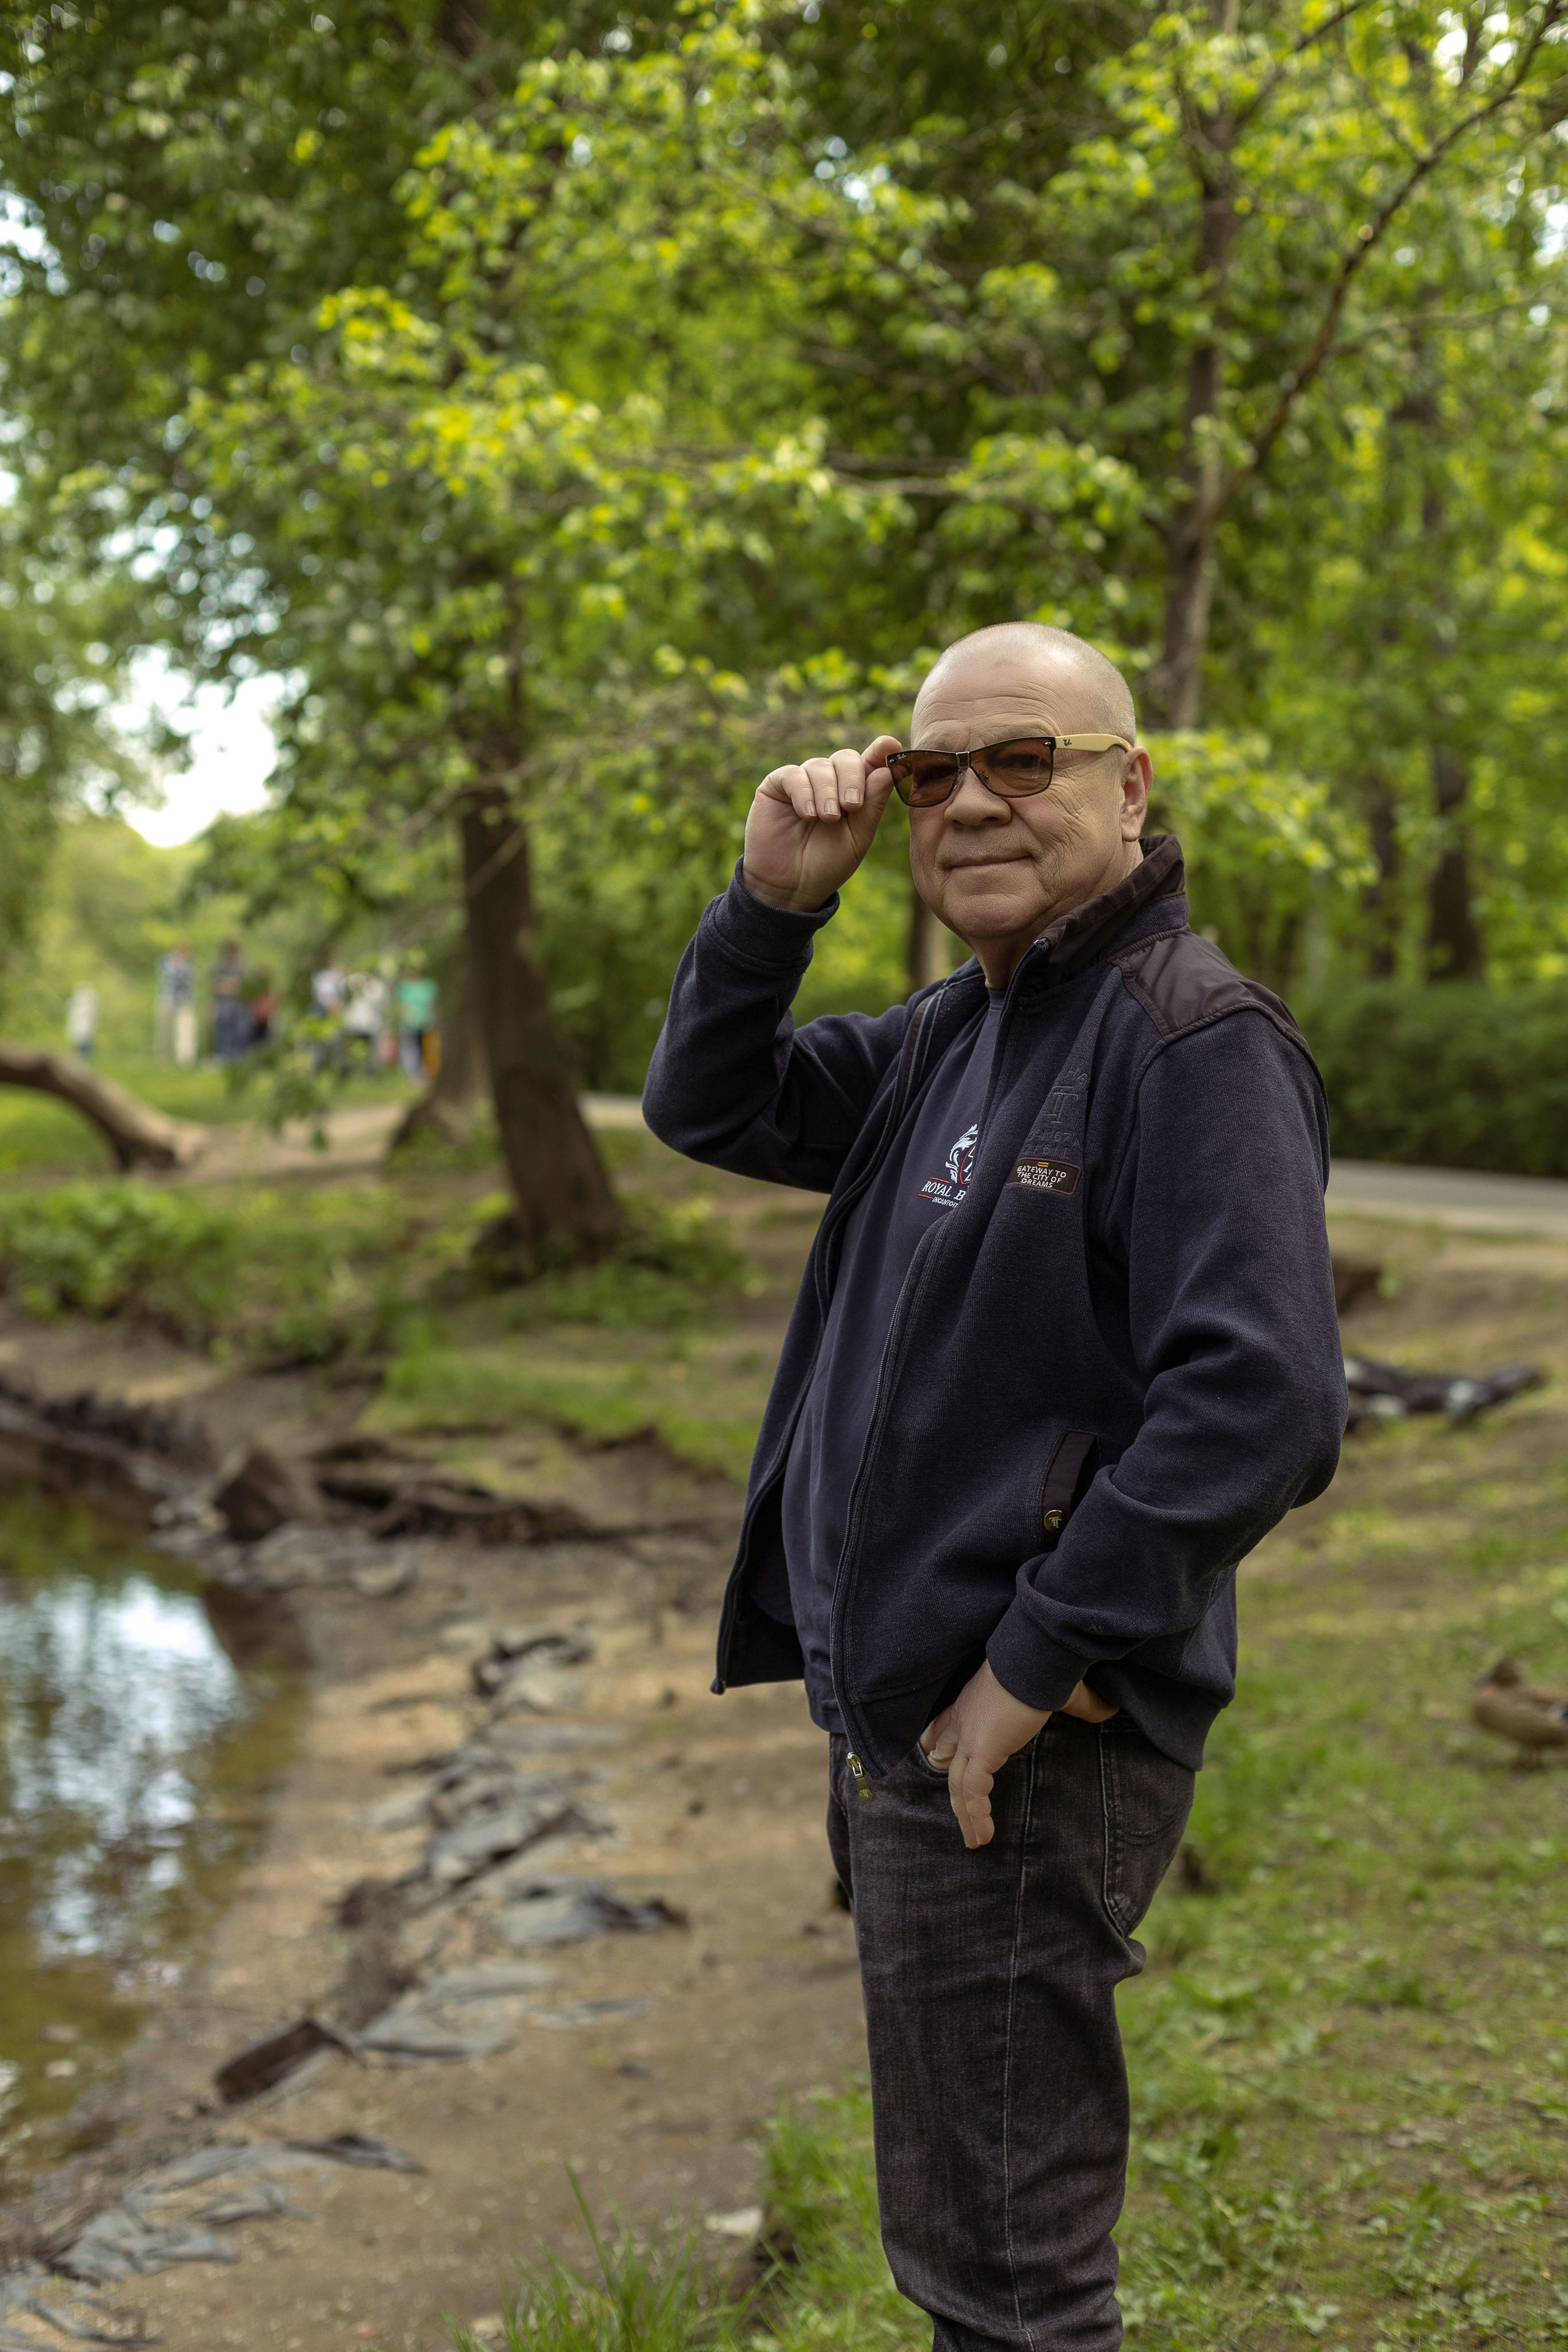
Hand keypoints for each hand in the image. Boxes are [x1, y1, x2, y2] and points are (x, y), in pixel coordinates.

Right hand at [742, 734, 901, 912]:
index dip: (881, 750)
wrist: (790, 887)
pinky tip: (808, 815)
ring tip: (826, 819)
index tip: (891, 746)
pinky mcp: (776, 786)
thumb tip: (887, 771)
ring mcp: (803, 781)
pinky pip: (793, 775)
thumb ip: (872, 805)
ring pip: (820, 766)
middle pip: (846, 758)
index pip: (870, 762)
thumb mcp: (857, 838)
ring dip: (827, 792)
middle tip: (851, 806)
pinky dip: (803, 793)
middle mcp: (830, 781)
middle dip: (852, 779)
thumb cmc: (827, 864)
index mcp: (854, 791)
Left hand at [921, 1663, 1118, 1849]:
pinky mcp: (982, 1750)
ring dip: (965, 1814)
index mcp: (977, 1700)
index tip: (937, 1756)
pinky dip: (976, 1814)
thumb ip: (1081, 1703)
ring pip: (958, 1783)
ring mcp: (971, 1736)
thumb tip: (1108, 1709)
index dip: (942, 1742)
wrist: (1036, 1655)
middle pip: (948, 1758)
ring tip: (975, 1840)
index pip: (949, 1725)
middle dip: (953, 1786)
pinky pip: (972, 1791)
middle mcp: (967, 1719)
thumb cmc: (1047, 1664)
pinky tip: (983, 1835)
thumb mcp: (1061, 1687)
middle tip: (960, 1812)